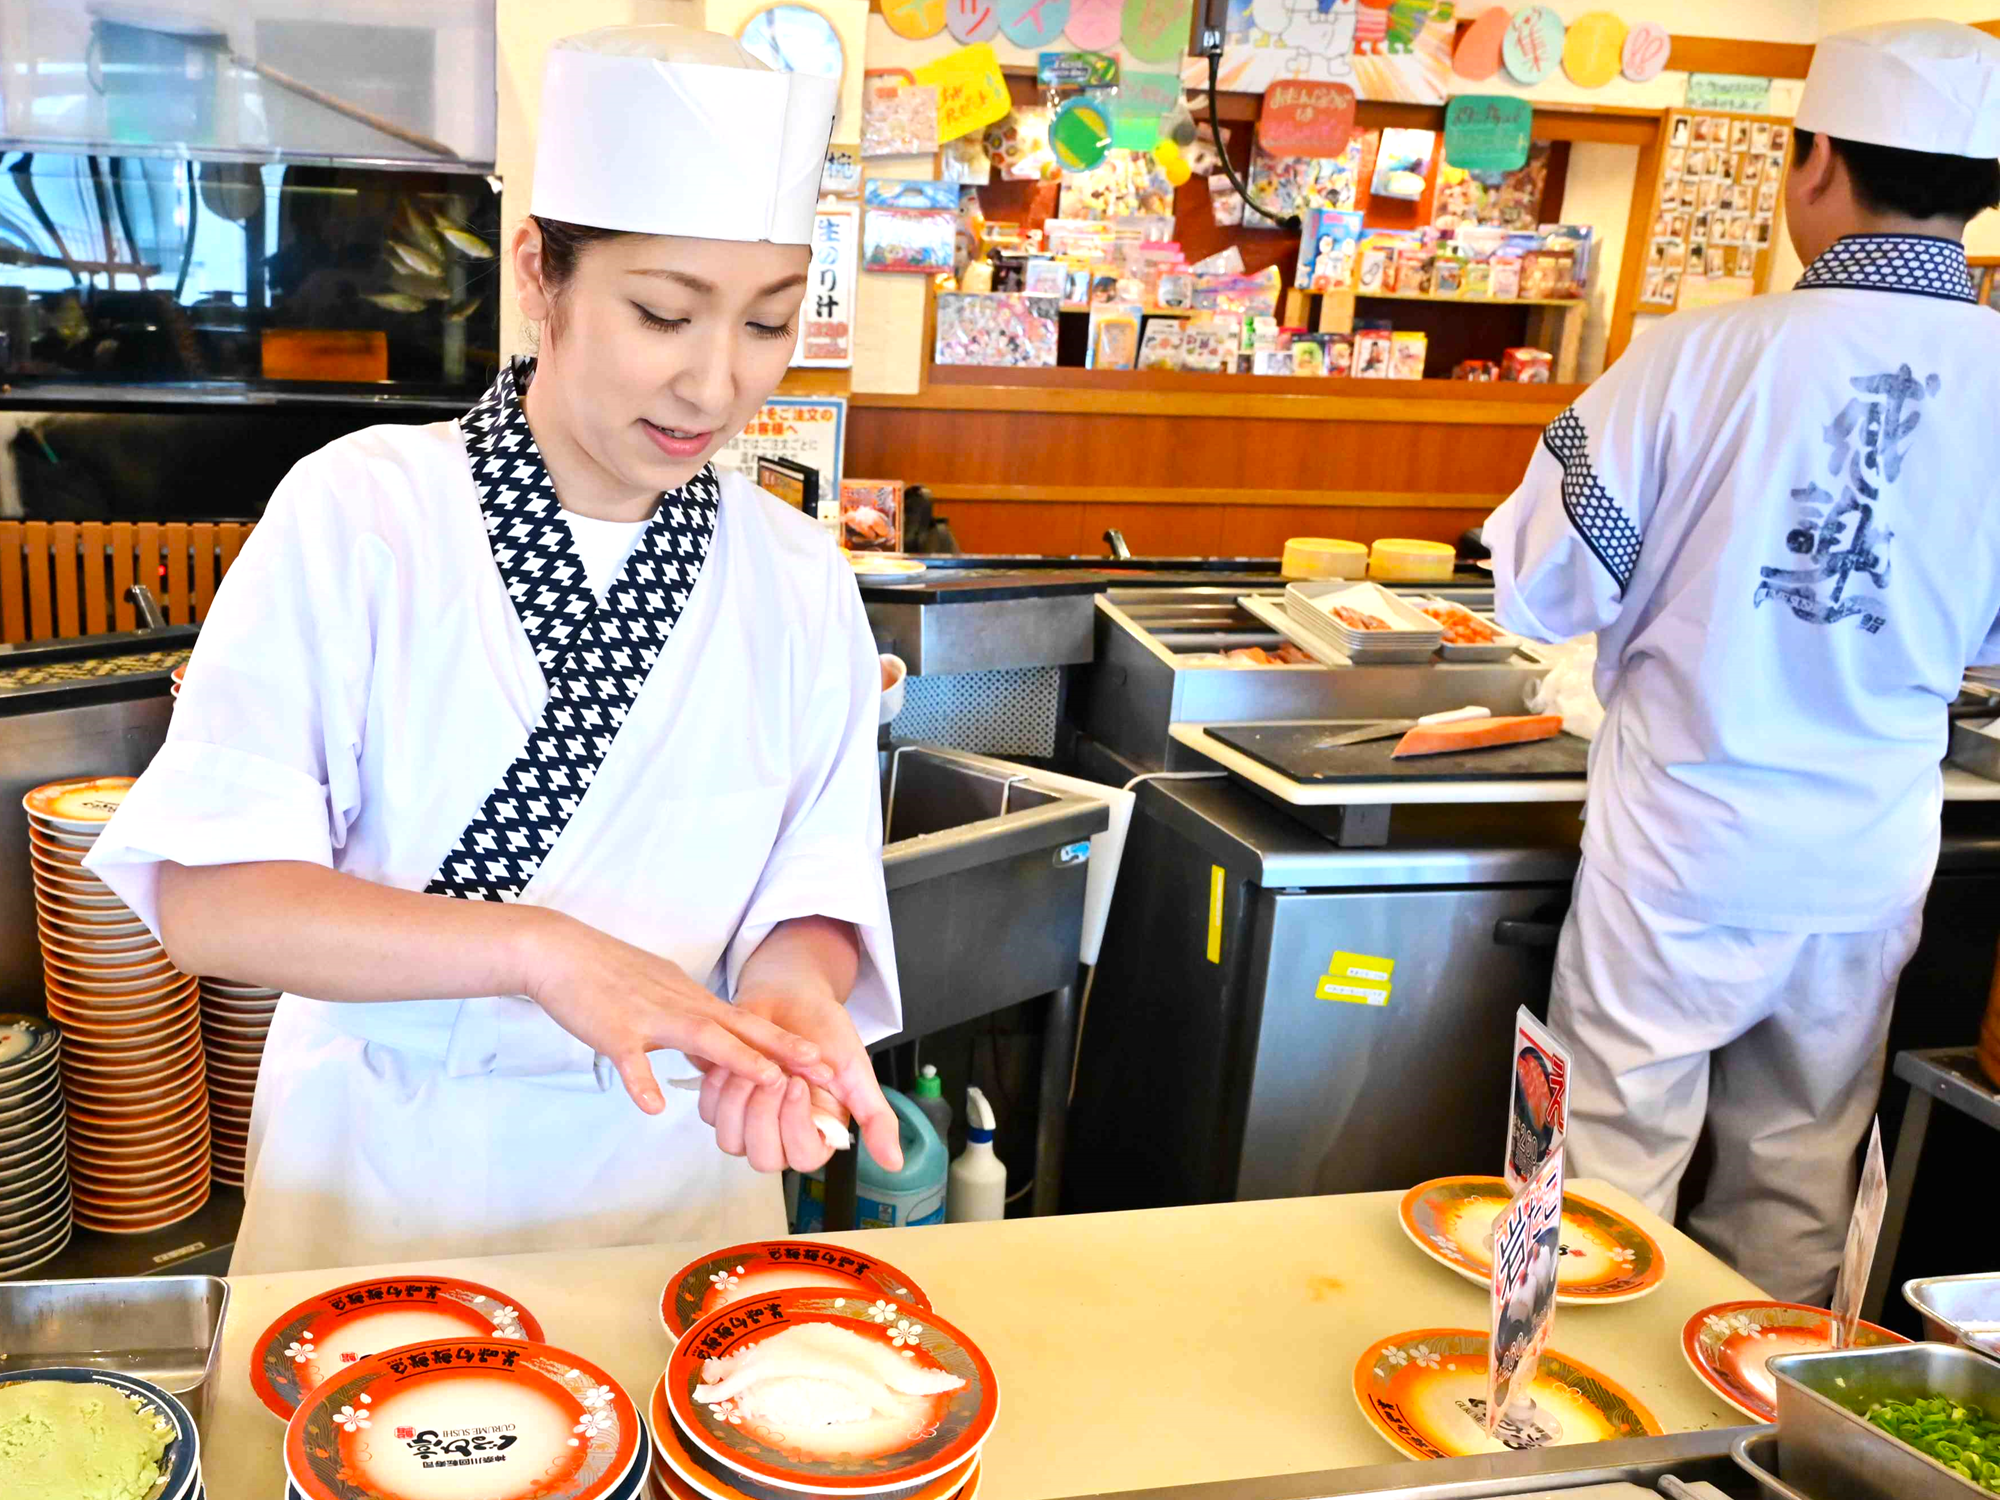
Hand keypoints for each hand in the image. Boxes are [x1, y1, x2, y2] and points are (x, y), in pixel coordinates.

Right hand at [516, 910, 828, 1113]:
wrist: (560, 951)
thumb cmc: (608, 975)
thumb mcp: (662, 995)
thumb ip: (691, 1024)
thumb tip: (716, 1054)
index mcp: (693, 1000)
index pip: (749, 1024)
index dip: (788, 1044)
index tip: (824, 1062)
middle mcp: (681, 1005)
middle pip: (741, 1027)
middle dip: (785, 1049)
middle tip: (825, 1067)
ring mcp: (648, 1016)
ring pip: (700, 1035)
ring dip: (738, 1058)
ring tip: (770, 1080)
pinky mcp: (613, 1029)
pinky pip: (629, 1058)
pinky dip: (643, 1082)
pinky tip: (655, 1107)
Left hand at [698, 988, 901, 1174]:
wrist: (790, 997)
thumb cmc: (825, 1032)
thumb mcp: (857, 1072)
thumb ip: (876, 1117)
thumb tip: (895, 1164)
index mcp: (816, 1133)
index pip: (804, 1158)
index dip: (797, 1127)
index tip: (799, 1083)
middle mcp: (781, 1136)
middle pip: (763, 1157)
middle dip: (765, 1114)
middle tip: (775, 1072)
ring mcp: (747, 1123)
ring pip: (731, 1141)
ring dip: (740, 1101)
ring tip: (755, 1064)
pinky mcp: (720, 1104)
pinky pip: (708, 1113)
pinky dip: (718, 1087)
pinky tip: (735, 1060)